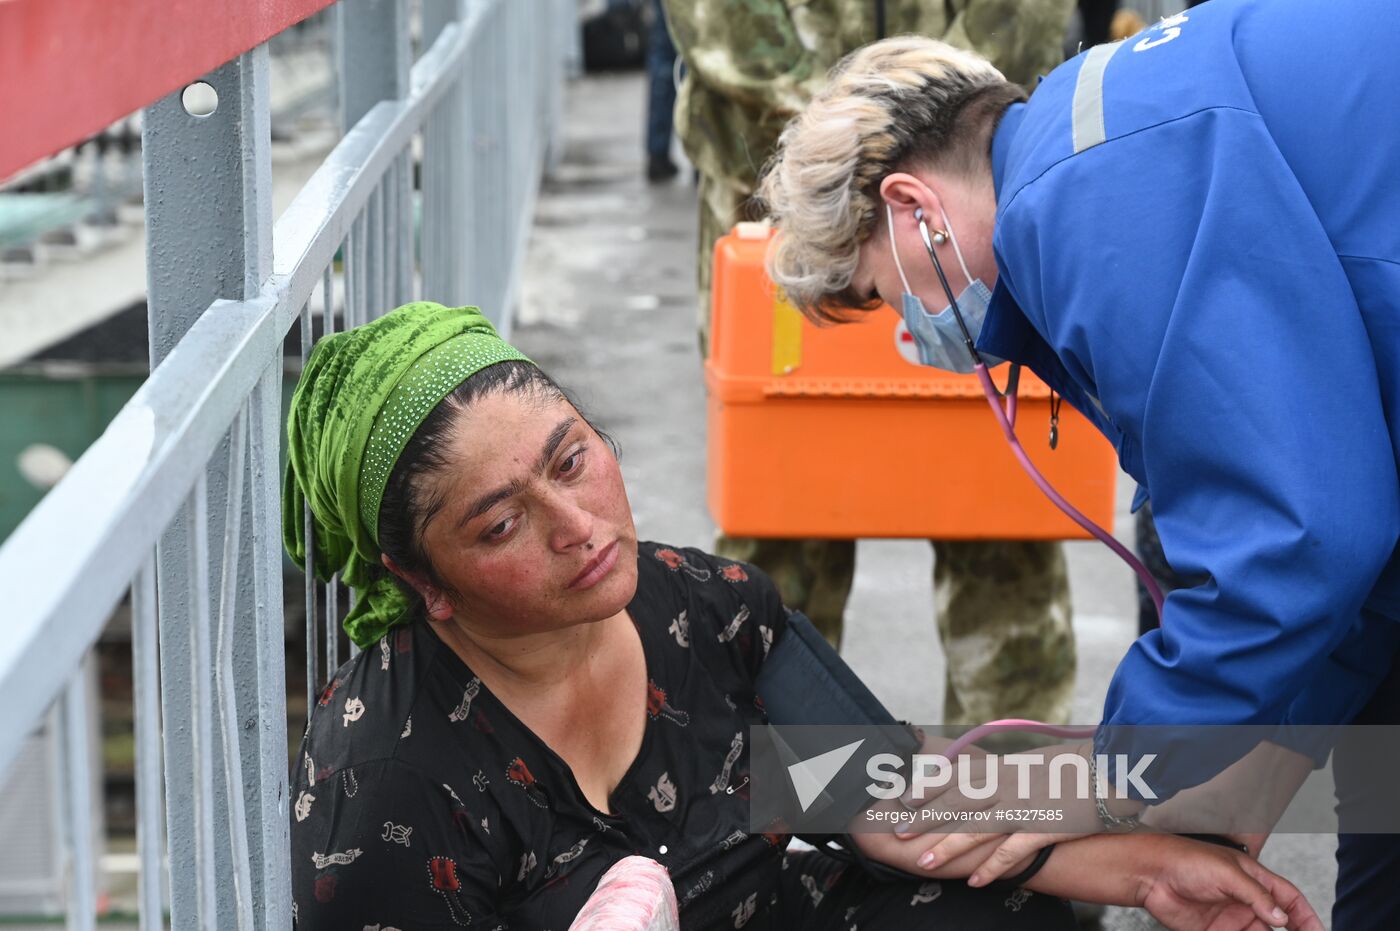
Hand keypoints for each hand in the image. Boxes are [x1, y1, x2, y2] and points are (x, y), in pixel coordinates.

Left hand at [1136, 839, 1322, 930]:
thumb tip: (1282, 918)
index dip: (1307, 916)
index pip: (1289, 899)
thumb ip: (1256, 895)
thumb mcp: (1227, 872)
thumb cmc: (1186, 860)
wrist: (1150, 873)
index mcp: (1254, 879)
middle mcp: (1245, 900)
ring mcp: (1231, 918)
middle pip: (1278, 924)